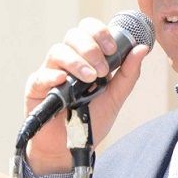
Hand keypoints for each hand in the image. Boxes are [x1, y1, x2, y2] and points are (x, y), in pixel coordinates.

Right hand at [25, 17, 148, 173]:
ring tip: (90, 79)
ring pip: (57, 51)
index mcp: (85, 57)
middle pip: (73, 35)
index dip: (100, 32)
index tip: (113, 49)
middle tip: (103, 69)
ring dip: (77, 62)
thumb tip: (142, 48)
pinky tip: (63, 82)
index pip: (88, 29)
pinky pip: (41, 76)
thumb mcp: (115, 96)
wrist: (72, 148)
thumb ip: (128, 73)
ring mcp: (50, 73)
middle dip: (90, 48)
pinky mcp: (36, 89)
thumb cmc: (91, 119)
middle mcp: (67, 60)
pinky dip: (52, 76)